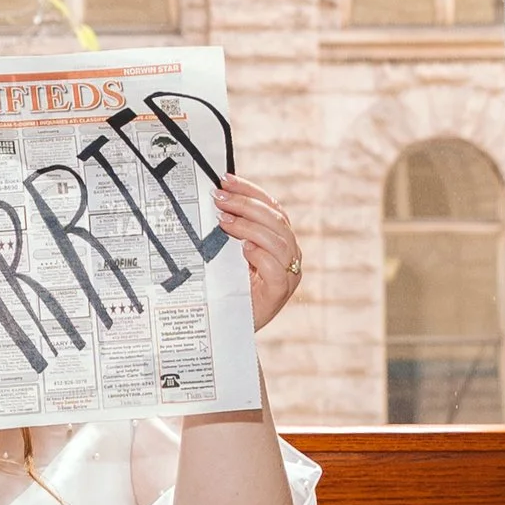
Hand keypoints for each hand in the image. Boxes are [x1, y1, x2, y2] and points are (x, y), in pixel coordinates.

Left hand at [216, 177, 302, 330]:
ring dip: (249, 227)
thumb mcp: (230, 254)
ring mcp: (288, 275)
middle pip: (276, 220)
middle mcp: (290, 255)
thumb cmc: (229, 287)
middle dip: (245, 205)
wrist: (229, 325)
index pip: (272, 207)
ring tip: (223, 222)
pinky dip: (261, 256)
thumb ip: (232, 231)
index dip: (251, 191)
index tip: (226, 179)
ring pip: (278, 241)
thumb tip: (215, 200)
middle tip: (218, 199)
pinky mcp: (279, 294)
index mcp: (281, 241)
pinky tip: (244, 250)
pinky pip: (276, 270)